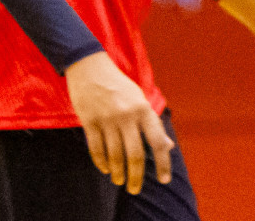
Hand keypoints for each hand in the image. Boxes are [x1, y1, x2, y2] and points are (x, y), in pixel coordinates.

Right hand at [64, 51, 172, 194]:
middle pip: (134, 154)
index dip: (163, 164)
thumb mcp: (139, 99)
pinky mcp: (88, 119)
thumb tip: (167, 146)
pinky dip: (100, 161)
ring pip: (114, 154)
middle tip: (134, 189)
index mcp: (143, 109)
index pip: (158, 142)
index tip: (163, 180)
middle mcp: (126, 115)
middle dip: (135, 177)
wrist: (88, 65)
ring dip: (117, 172)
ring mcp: (106, 117)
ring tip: (119, 181)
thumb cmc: (117, 84)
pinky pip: (95, 147)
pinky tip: (105, 169)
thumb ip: (152, 123)